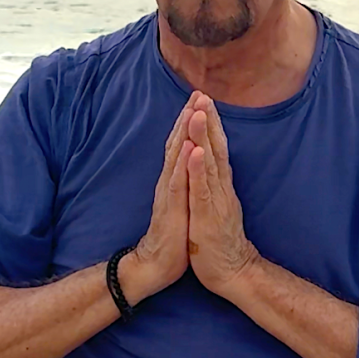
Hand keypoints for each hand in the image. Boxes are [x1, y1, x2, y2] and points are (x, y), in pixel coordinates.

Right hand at [121, 91, 198, 303]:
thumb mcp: (182, 204)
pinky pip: (178, 182)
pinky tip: (189, 148)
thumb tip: (190, 166)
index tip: (200, 100)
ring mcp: (169, 194)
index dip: (190, 122)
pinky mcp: (171, 208)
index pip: (182, 145)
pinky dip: (184, 164)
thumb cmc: (173, 236)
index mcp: (175, 181)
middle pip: (178, 144)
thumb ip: (184, 183)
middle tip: (197, 93)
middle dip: (187, 118)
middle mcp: (170, 182)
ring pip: (176, 157)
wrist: (157, 264)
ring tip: (192, 110)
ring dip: (184, 133)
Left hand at [186, 93, 259, 297]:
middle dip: (208, 121)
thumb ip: (215, 187)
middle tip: (203, 94)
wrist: (232, 272)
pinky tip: (196, 151)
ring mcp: (216, 200)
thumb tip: (213, 169)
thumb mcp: (216, 208)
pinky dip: (198, 169)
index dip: (210, 126)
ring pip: (209, 163)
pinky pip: (203, 189)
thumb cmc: (219, 242)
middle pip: (215, 149)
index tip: (203, 101)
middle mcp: (220, 188)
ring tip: (199, 111)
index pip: (215, 150)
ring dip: (203, 136)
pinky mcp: (208, 215)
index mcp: (219, 186)